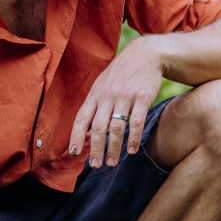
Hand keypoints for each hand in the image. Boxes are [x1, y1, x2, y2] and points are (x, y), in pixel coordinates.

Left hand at [68, 36, 164, 167]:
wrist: (146, 54)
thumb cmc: (121, 73)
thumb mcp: (103, 84)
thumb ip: (94, 104)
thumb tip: (84, 130)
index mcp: (95, 94)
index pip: (81, 118)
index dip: (76, 137)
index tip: (74, 154)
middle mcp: (107, 96)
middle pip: (98, 127)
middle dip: (96, 149)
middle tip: (96, 165)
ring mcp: (125, 97)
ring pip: (116, 128)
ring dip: (113, 148)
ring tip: (112, 163)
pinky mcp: (143, 98)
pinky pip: (137, 122)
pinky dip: (134, 138)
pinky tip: (132, 150)